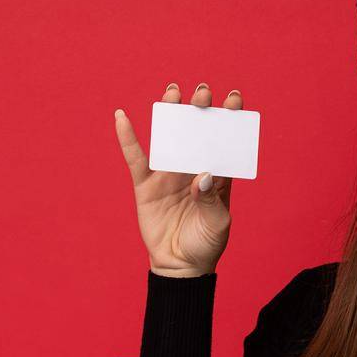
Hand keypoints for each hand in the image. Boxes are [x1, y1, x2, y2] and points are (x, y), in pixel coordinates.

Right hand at [113, 81, 243, 277]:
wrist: (181, 265)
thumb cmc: (205, 244)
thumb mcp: (218, 224)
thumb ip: (211, 199)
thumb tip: (201, 175)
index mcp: (216, 175)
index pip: (224, 141)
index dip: (229, 119)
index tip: (234, 99)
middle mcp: (192, 168)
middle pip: (196, 131)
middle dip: (200, 109)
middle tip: (202, 93)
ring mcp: (168, 174)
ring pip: (168, 137)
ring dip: (170, 113)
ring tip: (174, 91)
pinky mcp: (146, 185)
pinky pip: (135, 158)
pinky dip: (128, 138)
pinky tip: (122, 117)